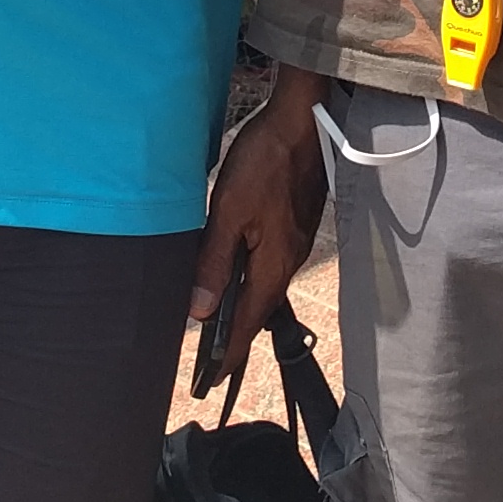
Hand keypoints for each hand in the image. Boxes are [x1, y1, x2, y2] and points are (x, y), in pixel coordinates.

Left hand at [187, 68, 328, 388]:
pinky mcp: (294, 226)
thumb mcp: (229, 211)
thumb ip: (214, 261)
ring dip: (242, 309)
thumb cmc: (265, 161)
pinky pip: (269, 266)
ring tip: (218, 326)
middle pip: (257, 311)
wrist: (303, 120)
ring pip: (263, 288)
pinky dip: (250, 281)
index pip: (247, 324)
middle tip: (209, 362)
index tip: (209, 382)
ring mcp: (294, 244)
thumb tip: (199, 309)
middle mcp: (288, 262)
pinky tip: (237, 276)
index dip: (226, 354)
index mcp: (273, 266)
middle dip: (233, 337)